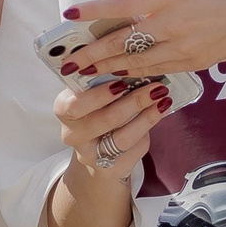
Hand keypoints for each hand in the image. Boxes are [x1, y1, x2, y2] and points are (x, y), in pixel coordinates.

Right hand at [52, 74, 173, 180]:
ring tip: (162, 99)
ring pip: (123, 137)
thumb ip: (100, 79)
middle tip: (155, 87)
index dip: (98, 95)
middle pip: (105, 120)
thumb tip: (128, 58)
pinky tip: (159, 113)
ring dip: (147, 116)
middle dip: (133, 102)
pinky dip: (149, 129)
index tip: (120, 83)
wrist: (95, 153)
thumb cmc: (95, 110)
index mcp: (63, 110)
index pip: (75, 104)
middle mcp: (73, 135)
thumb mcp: (88, 93)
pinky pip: (135, 149)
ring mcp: (92, 155)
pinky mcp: (112, 168)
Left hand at [62, 0, 225, 81]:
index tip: (70, 14)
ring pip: (136, 62)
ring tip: (86, 71)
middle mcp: (172, 24)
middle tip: (69, 60)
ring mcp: (182, 47)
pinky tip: (119, 73)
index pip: (121, 5)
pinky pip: (156, 69)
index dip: (93, 10)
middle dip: (91, 53)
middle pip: (122, 42)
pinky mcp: (192, 63)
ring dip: (108, 67)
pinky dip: (135, 72)